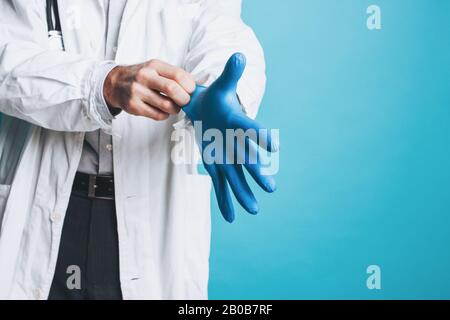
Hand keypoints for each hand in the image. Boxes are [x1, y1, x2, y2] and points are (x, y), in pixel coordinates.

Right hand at [103, 60, 195, 119]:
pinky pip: (158, 115)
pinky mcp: (134, 106)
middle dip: (184, 99)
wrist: (115, 83)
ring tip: (174, 106)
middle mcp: (145, 77)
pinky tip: (162, 110)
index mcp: (154, 66)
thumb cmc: (141, 76)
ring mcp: (138, 92)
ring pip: (167, 105)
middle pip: (172, 89)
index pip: (178, 74)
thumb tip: (196, 85)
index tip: (191, 91)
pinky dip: (165, 115)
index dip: (189, 85)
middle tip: (185, 101)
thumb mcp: (156, 68)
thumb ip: (174, 75)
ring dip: (175, 109)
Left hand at [183, 53, 277, 222]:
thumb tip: (239, 55)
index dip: (261, 136)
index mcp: (238, 125)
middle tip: (270, 186)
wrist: (210, 112)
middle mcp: (236, 144)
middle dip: (257, 173)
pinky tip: (231, 217)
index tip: (275, 145)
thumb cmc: (217, 99)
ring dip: (243, 193)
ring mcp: (227, 158)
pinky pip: (221, 185)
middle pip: (247, 160)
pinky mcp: (217, 166)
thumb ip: (230, 75)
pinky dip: (225, 201)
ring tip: (252, 210)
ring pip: (236, 178)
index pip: (251, 130)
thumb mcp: (221, 87)